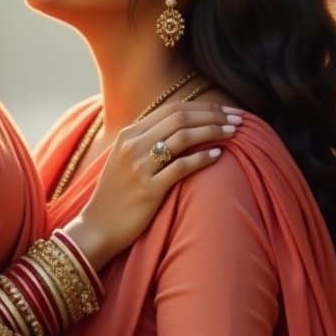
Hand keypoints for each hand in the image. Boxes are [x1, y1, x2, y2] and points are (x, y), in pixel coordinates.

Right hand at [71, 100, 241, 266]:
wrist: (97, 227)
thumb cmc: (116, 195)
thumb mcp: (125, 160)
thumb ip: (146, 142)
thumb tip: (181, 129)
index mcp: (128, 134)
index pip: (171, 109)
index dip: (203, 107)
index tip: (225, 111)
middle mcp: (132, 145)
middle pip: (180, 118)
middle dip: (213, 115)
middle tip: (238, 119)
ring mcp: (139, 166)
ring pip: (183, 137)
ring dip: (213, 131)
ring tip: (234, 133)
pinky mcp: (148, 189)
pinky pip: (182, 166)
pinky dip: (203, 158)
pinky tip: (219, 155)